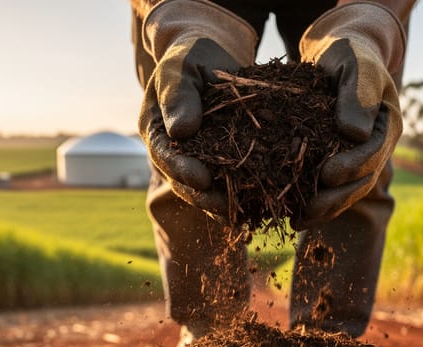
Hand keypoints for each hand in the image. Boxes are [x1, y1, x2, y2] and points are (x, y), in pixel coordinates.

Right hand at [138, 0, 256, 216]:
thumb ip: (178, 96)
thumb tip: (181, 130)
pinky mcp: (222, 161)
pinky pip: (231, 183)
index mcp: (157, 132)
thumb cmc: (191, 56)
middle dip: (206, 198)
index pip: (165, 157)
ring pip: (209, 190)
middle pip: (186, 184)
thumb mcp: (181, 68)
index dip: (182, 171)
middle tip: (228, 208)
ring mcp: (198, 160)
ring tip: (248, 214)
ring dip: (227, 204)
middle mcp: (174, 153)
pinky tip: (264, 203)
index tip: (202, 180)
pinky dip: (245, 194)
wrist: (212, 55)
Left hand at [296, 3, 405, 227]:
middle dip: (334, 199)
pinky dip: (312, 200)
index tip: (326, 175)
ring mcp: (358, 158)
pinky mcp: (338, 162)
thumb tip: (355, 133)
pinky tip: (289, 212)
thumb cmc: (349, 55)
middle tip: (306, 212)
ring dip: (322, 209)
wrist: (338, 56)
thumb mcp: (355, 65)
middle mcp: (376, 148)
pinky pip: (329, 188)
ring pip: (345, 191)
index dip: (351, 167)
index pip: (372, 153)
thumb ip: (357, 94)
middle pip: (360, 182)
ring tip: (295, 222)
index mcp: (386, 126)